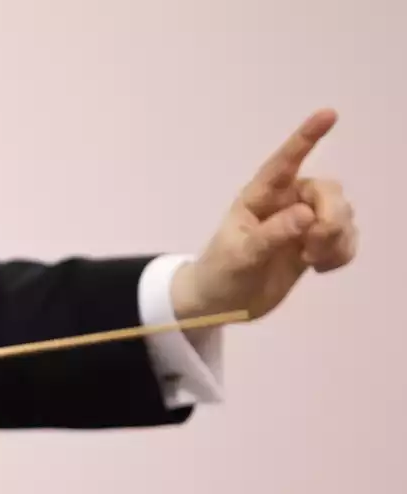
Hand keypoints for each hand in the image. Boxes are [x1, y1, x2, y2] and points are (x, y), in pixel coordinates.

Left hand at [171, 109, 357, 319]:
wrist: (223, 302)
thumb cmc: (221, 273)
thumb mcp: (239, 256)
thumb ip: (271, 235)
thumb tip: (306, 215)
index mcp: (260, 196)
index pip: (285, 162)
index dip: (306, 137)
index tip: (329, 114)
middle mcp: (286, 202)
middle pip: (329, 191)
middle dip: (331, 216)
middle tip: (314, 247)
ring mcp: (304, 222)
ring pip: (343, 214)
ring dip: (336, 238)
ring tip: (310, 260)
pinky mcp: (317, 244)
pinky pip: (348, 238)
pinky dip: (342, 253)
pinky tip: (320, 268)